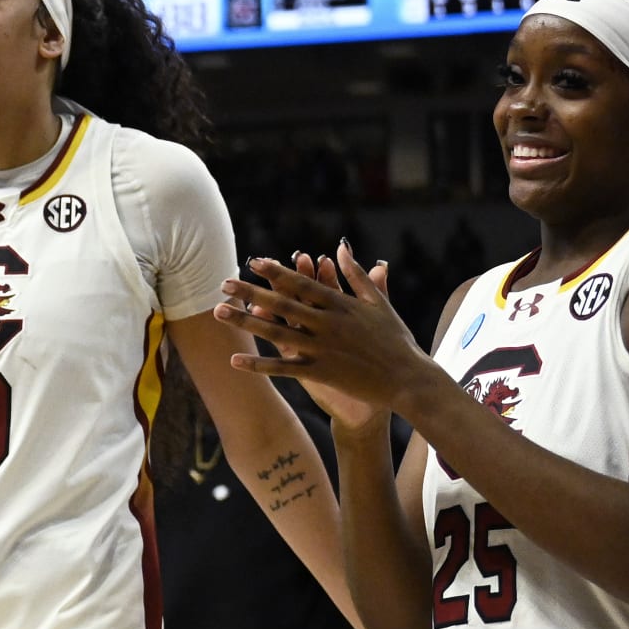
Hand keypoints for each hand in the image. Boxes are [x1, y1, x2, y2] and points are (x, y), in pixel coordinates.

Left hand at [217, 240, 426, 425]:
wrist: (409, 380)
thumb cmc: (397, 341)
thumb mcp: (379, 303)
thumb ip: (358, 275)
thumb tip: (340, 248)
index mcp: (341, 304)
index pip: (303, 284)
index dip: (278, 273)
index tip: (255, 262)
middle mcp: (328, 323)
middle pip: (283, 304)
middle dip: (251, 291)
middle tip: (224, 283)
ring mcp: (323, 348)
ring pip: (278, 332)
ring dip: (246, 322)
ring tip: (219, 313)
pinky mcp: (322, 373)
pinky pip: (285, 368)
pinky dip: (260, 364)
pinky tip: (235, 360)